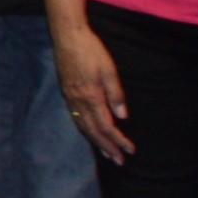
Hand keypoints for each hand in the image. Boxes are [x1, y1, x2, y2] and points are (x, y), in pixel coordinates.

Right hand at [56, 23, 133, 166]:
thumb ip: (115, 93)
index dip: (118, 140)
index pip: (107, 126)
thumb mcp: (108, 69)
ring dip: (95, 142)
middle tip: (119, 160)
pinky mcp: (67, 92)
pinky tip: (90, 132)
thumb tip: (122, 116)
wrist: (67, 36)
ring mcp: (71, 98)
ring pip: (83, 126)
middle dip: (107, 147)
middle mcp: (79, 101)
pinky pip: (76, 118)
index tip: (130, 150)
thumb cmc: (91, 50)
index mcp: (92, 97)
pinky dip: (85, 130)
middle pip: (94, 131)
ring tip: (105, 153)